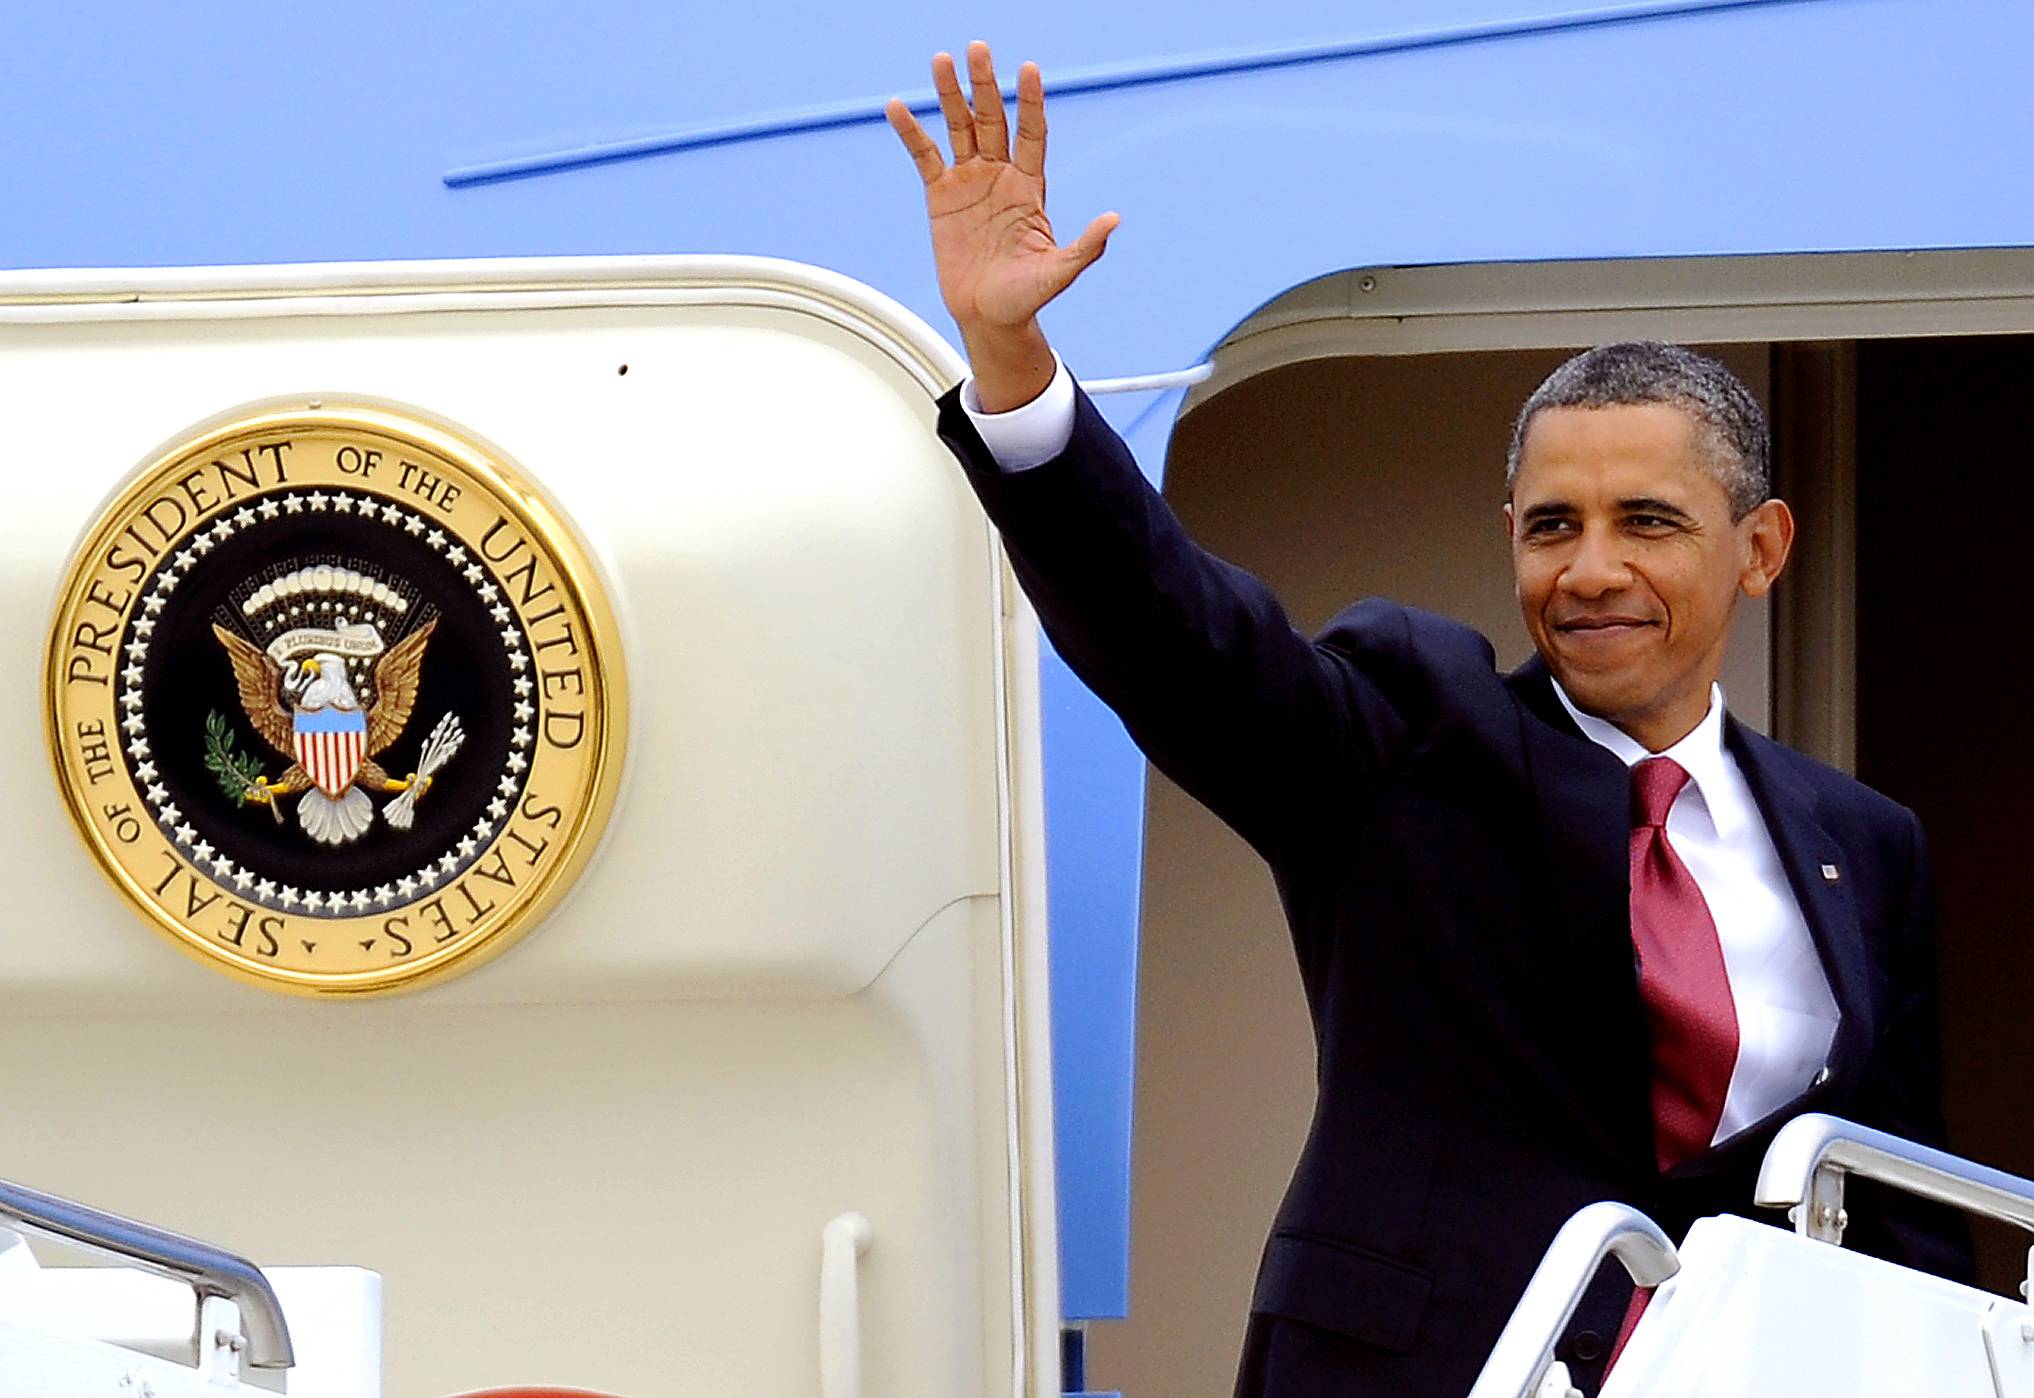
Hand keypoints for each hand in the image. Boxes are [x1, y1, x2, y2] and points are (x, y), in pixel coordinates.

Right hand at [887, 42, 1118, 409]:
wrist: (989, 317)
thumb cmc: (1027, 297)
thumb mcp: (1059, 273)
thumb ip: (1086, 247)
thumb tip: (1114, 220)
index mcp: (1030, 187)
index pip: (1031, 134)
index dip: (1030, 103)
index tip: (1029, 70)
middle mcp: (1000, 176)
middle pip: (993, 119)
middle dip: (985, 84)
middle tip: (978, 48)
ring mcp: (970, 182)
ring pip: (959, 128)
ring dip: (950, 95)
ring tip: (941, 59)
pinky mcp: (941, 196)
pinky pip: (924, 157)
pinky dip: (911, 133)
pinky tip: (897, 107)